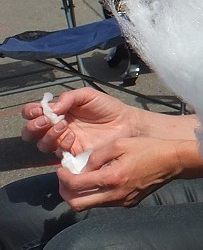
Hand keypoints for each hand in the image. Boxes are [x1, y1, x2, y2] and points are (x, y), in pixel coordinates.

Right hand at [21, 87, 141, 156]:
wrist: (126, 122)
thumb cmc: (107, 107)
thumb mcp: (87, 95)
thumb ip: (69, 97)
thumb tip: (52, 108)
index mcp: (57, 112)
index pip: (32, 113)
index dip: (30, 112)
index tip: (38, 110)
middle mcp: (56, 128)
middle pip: (30, 133)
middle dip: (33, 127)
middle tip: (46, 120)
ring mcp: (64, 142)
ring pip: (42, 145)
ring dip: (48, 135)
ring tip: (64, 126)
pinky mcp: (74, 154)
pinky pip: (59, 154)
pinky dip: (61, 145)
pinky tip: (72, 137)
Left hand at [56, 136, 186, 209]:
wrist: (173, 161)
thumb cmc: (149, 148)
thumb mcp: (120, 143)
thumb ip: (96, 155)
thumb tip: (83, 167)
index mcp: (112, 177)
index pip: (76, 185)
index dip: (63, 178)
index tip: (61, 169)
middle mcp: (115, 194)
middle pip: (77, 204)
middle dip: (65, 192)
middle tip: (65, 179)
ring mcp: (122, 201)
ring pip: (89, 206)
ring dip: (79, 195)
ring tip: (81, 180)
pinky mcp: (129, 203)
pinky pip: (104, 203)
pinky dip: (95, 195)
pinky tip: (99, 182)